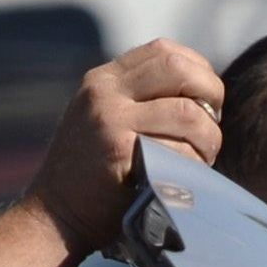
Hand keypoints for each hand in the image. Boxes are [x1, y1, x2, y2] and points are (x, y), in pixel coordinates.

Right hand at [30, 40, 222, 252]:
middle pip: (180, 70)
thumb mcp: (103, 120)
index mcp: (103, 80)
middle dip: (211, 94)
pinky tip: (188, 177)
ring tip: (203, 157)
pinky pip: (180, 150)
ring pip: (188, 114)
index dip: (198, 70)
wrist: (54, 215)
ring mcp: (111, 121)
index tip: (207, 99)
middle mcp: (106, 93)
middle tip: (212, 125)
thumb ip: (139, 100)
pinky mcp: (121, 153)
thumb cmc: (90, 175)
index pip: (164, 51)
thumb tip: (202, 93)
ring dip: (209, 138)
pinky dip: (195, 164)